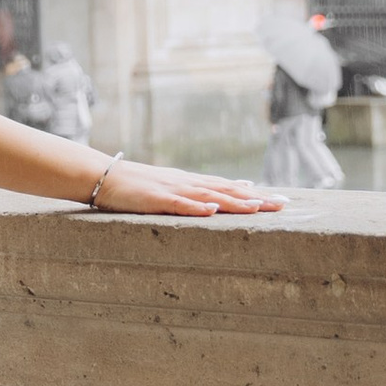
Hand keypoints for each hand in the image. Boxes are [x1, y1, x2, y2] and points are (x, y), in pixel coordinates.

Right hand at [81, 158, 283, 218]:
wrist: (103, 175)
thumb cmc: (133, 185)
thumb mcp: (167, 188)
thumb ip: (192, 193)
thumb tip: (219, 200)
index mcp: (190, 183)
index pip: (229, 187)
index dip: (255, 194)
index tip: (280, 200)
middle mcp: (187, 184)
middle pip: (227, 190)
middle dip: (256, 199)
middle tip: (282, 205)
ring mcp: (172, 190)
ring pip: (209, 196)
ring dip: (233, 201)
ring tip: (257, 207)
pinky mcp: (155, 199)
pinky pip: (179, 204)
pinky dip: (196, 207)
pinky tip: (212, 210)